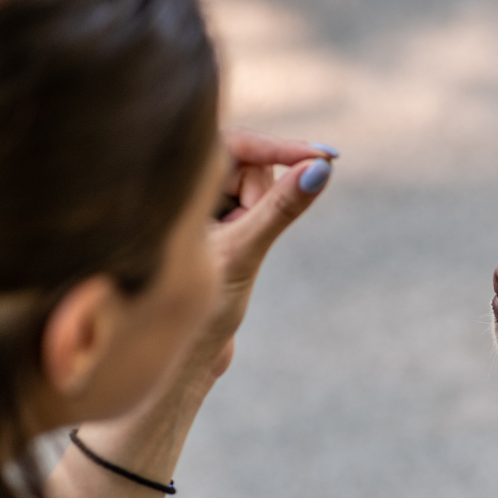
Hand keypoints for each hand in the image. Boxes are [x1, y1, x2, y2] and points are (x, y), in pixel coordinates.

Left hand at [194, 128, 336, 381]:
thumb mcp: (244, 251)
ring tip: (231, 254)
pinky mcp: (207, 218)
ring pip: (251, 188)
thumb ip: (281, 208)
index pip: (240, 143)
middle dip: (261, 200)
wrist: (178, 354)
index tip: (325, 158)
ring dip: (256, 219)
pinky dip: (253, 227)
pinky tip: (229, 258)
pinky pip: (249, 206)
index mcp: (172, 181)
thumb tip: (321, 170)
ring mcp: (193, 201)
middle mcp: (179, 185)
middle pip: (248, 165)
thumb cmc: (196, 308)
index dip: (284, 149)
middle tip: (245, 239)